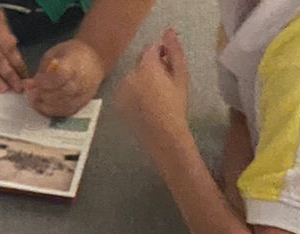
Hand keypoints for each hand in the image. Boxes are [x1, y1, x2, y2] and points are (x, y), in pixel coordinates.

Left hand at [25, 38, 103, 115]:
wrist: (94, 59)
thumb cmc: (72, 54)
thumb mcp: (55, 53)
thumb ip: (43, 70)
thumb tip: (29, 85)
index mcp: (74, 65)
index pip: (59, 77)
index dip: (44, 82)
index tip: (34, 81)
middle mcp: (81, 82)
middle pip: (60, 94)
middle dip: (42, 95)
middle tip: (30, 93)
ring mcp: (83, 95)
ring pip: (63, 106)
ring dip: (46, 106)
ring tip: (34, 101)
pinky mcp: (82, 104)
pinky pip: (66, 112)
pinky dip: (53, 111)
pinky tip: (44, 107)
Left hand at [117, 28, 189, 143]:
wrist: (164, 138)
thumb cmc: (176, 107)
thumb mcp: (181, 78)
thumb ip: (175, 52)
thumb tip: (168, 31)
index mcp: (147, 66)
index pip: (151, 48)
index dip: (161, 55)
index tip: (169, 68)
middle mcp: (131, 74)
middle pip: (140, 62)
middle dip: (151, 68)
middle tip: (163, 86)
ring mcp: (122, 89)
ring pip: (133, 76)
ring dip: (141, 80)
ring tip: (154, 98)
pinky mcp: (118, 102)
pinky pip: (126, 91)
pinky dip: (133, 94)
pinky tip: (144, 107)